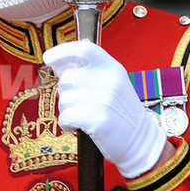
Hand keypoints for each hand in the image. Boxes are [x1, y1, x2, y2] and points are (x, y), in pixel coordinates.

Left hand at [43, 40, 166, 177]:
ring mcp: (104, 100)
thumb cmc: (120, 112)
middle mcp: (109, 80)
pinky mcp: (98, 120)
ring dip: (67, 110)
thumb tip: (59, 62)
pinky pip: (65, 116)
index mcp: (112, 68)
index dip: (62, 51)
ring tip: (84, 116)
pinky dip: (67, 123)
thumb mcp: (112, 84)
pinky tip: (78, 126)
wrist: (141, 141)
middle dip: (65, 92)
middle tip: (80, 103)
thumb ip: (89, 72)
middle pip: (66, 78)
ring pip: (64, 99)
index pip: (84, 49)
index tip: (48, 58)